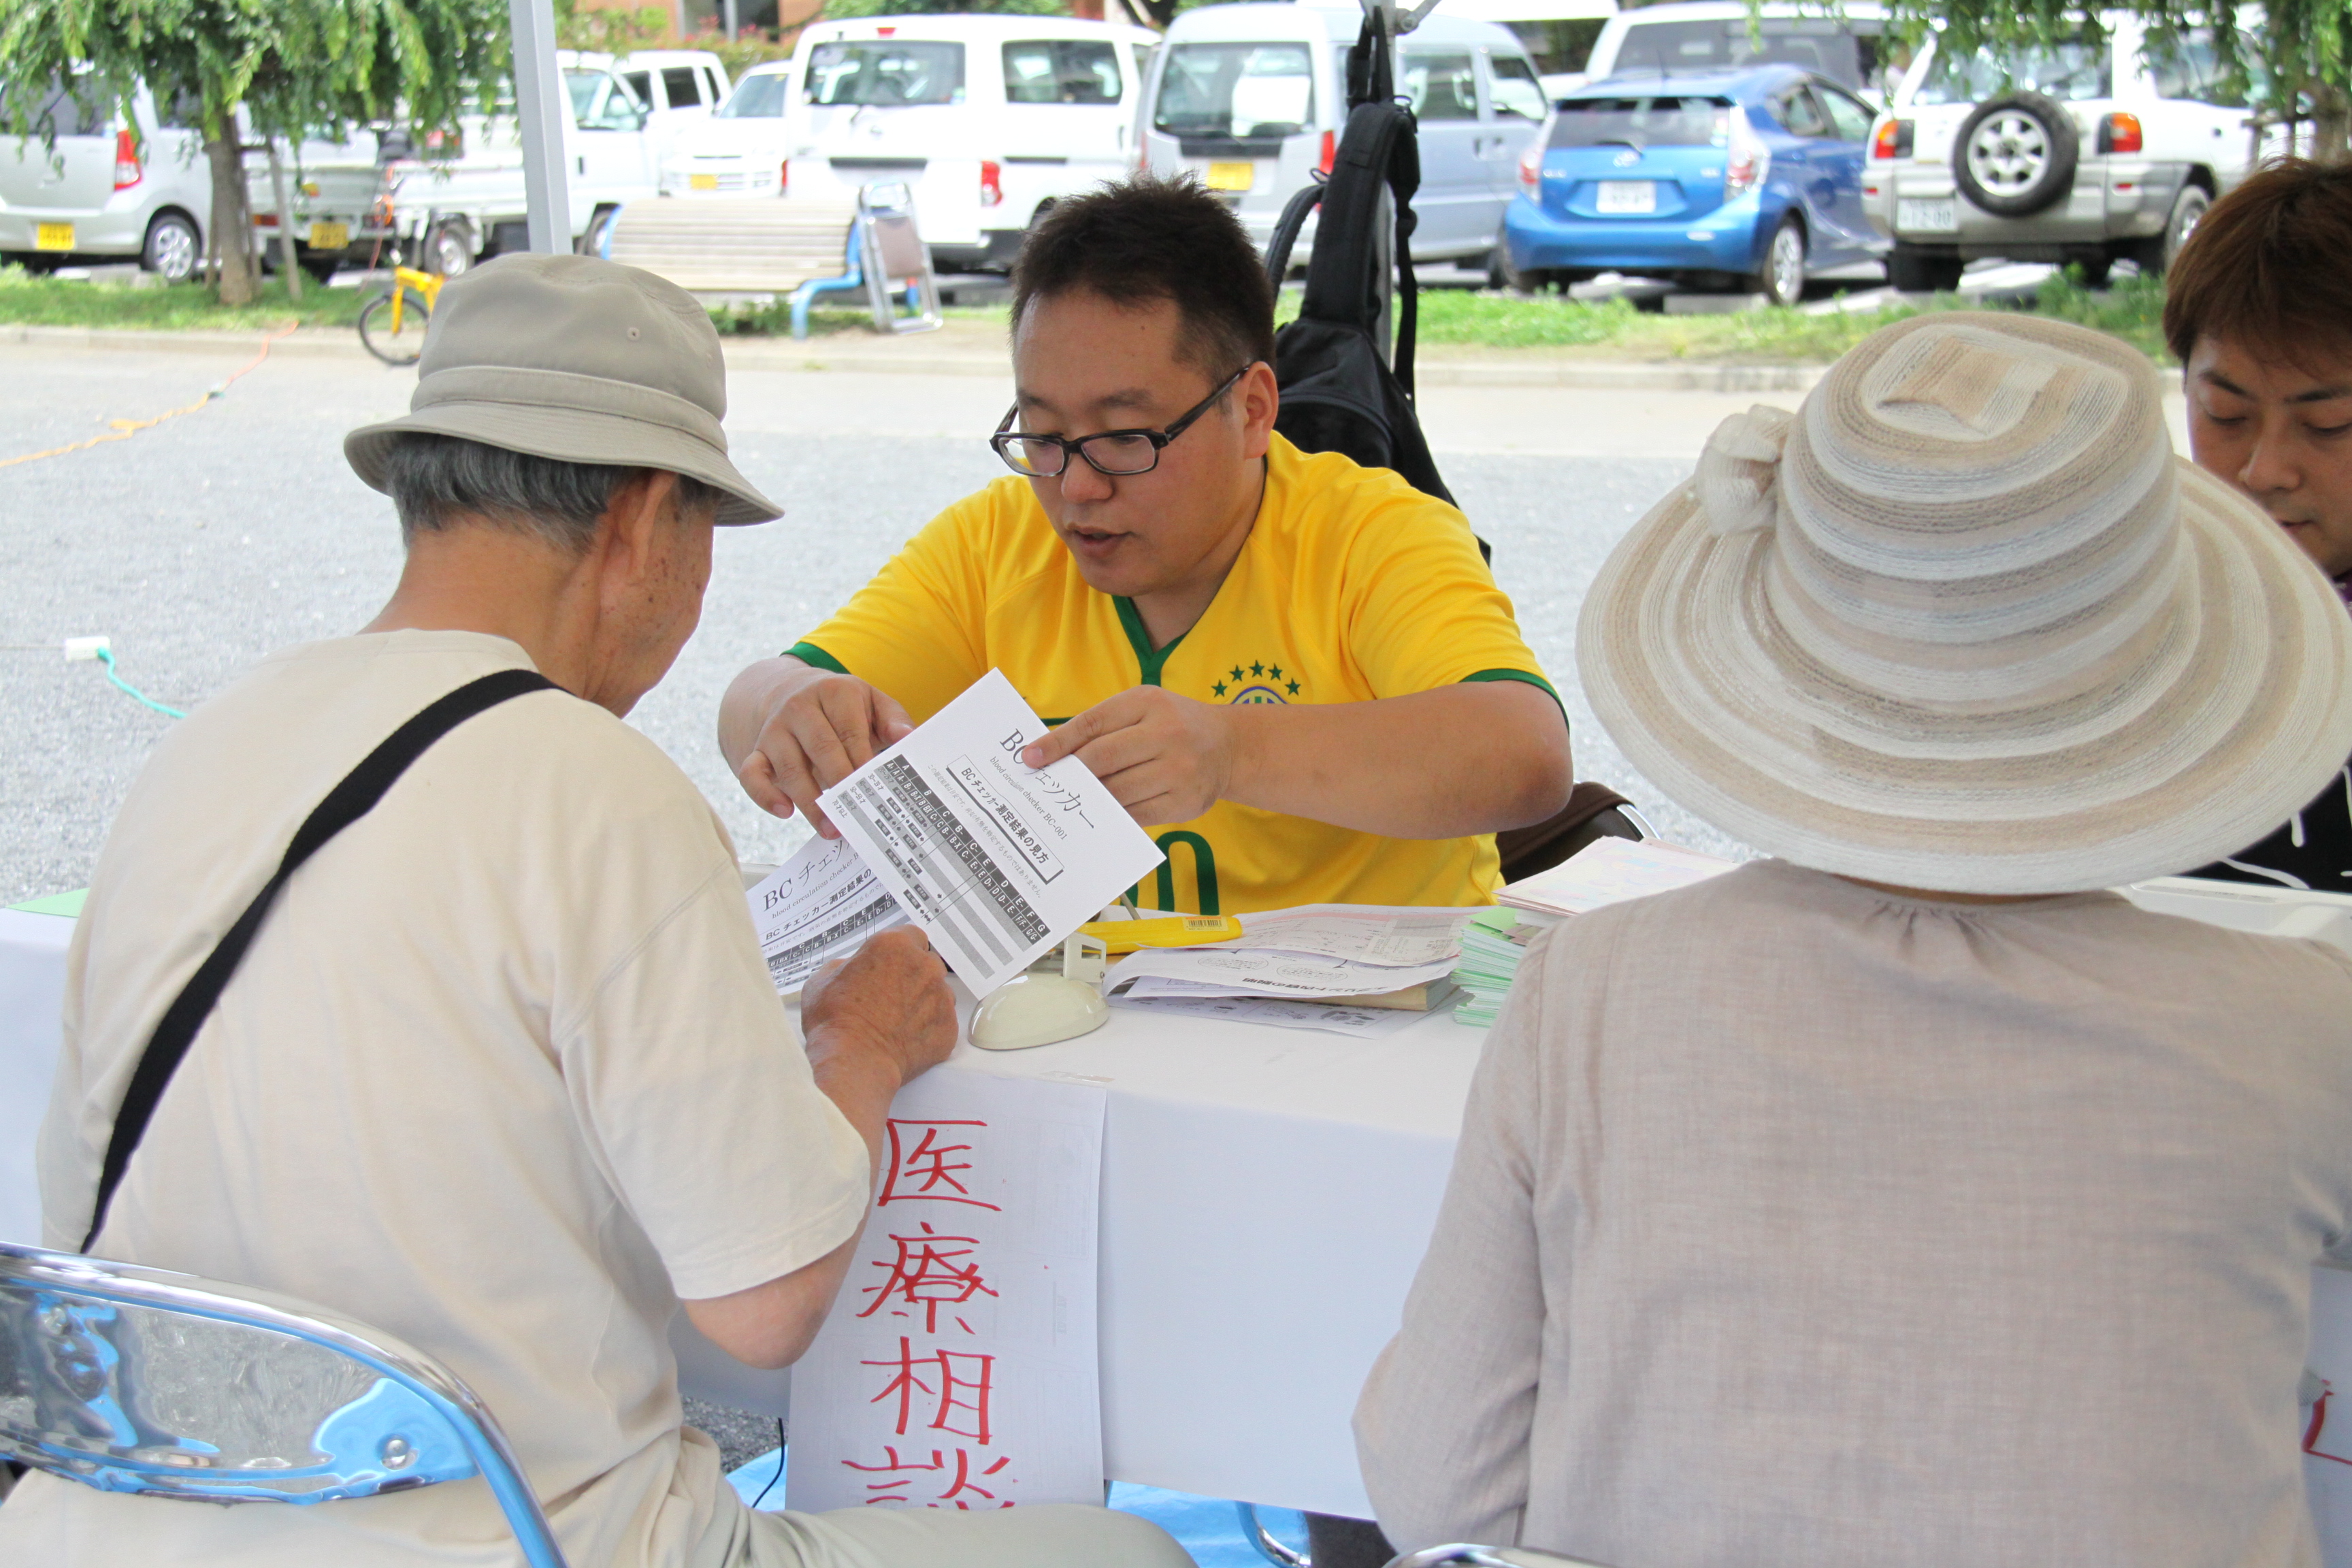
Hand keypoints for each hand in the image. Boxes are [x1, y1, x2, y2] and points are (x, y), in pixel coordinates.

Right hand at [736, 670, 913, 836]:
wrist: (790, 691)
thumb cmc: (842, 707)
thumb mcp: (871, 701)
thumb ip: (893, 718)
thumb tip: (907, 737)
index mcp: (834, 692)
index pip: (850, 732)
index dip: (863, 763)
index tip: (877, 792)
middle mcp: (800, 707)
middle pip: (821, 749)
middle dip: (839, 785)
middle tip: (856, 817)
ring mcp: (775, 729)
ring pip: (789, 767)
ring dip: (809, 801)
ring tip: (829, 829)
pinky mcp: (757, 750)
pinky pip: (752, 773)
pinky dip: (764, 795)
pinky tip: (784, 812)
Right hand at [801, 925, 957, 1086]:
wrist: (853, 1061)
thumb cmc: (835, 1022)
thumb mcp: (822, 979)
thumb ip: (845, 965)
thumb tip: (851, 968)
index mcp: (894, 945)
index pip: (910, 935)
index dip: (899, 952)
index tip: (890, 964)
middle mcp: (924, 966)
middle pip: (926, 962)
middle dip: (912, 975)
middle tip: (889, 995)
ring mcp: (941, 996)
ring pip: (938, 992)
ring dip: (923, 1001)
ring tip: (896, 1020)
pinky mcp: (948, 1026)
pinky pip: (942, 1021)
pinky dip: (928, 1028)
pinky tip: (905, 1038)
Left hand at [1020, 685, 1235, 827]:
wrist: (1229, 747)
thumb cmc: (1173, 725)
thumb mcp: (1142, 708)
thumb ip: (1102, 725)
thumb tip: (1051, 753)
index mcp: (1149, 703)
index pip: (1093, 723)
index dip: (1058, 742)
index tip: (1030, 758)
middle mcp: (1167, 734)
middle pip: (1102, 759)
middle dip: (1070, 774)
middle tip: (1045, 786)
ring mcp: (1179, 770)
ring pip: (1116, 791)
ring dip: (1087, 798)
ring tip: (1068, 802)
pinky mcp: (1185, 802)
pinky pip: (1136, 814)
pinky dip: (1112, 815)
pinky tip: (1098, 815)